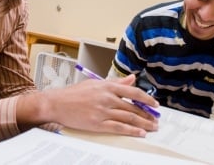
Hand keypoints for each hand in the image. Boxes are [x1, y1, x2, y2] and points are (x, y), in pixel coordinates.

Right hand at [18, 75, 158, 136]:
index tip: (155, 105)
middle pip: (133, 108)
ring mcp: (103, 111)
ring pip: (128, 118)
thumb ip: (115, 82)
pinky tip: (140, 133)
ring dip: (143, 124)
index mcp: (107, 86)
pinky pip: (118, 128)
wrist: (56, 103)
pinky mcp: (97, 123)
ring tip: (152, 128)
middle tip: (156, 120)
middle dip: (147, 115)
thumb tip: (131, 79)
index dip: (147, 99)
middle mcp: (107, 98)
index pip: (133, 92)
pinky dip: (131, 131)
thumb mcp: (95, 83)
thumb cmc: (73, 93)